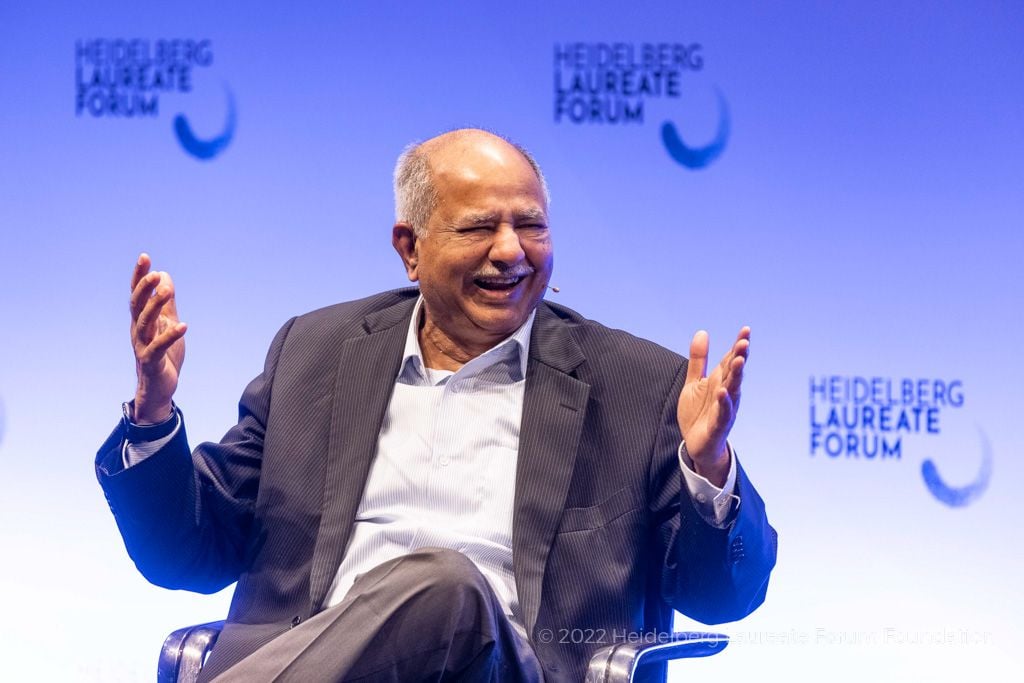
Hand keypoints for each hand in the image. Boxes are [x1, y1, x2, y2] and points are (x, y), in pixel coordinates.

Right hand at [129, 254, 186, 423]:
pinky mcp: (151, 361)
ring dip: (155, 306)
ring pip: (145, 323)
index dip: (139, 276)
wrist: (159, 388)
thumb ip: (167, 303)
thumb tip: (165, 275)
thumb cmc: (163, 355)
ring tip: (168, 292)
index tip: (144, 257)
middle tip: (154, 273)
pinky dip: (170, 336)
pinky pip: (159, 347)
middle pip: (136, 305)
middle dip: (144, 288)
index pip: (137, 294)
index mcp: (141, 320)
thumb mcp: (168, 324)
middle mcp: (138, 331)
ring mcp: (142, 346)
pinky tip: (183, 326)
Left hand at [676, 327, 749, 486]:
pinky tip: (723, 392)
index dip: (738, 345)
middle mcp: (726, 393)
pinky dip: (724, 402)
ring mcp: (724, 409)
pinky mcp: (718, 425)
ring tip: (738, 361)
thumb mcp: (694, 382)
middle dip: (740, 357)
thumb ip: (698, 359)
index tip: (746, 330)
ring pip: (733, 390)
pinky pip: (723, 413)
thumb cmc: (699, 413)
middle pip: (734, 372)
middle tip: (745, 342)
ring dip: (736, 376)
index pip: (731, 360)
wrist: (696, 444)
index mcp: (720, 381)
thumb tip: (702, 332)